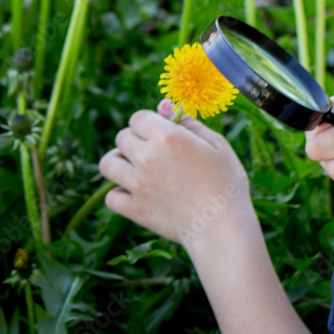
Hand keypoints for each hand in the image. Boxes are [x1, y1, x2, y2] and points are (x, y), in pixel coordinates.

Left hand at [99, 99, 254, 246]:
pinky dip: (119, 194)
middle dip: (134, 141)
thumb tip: (164, 106)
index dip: (148, 123)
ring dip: (119, 163)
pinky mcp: (135, 209)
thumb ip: (189, 123)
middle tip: (153, 153)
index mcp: (167, 136)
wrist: (222, 227)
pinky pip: (111, 196)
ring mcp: (138, 184)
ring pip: (107, 163)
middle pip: (121, 138)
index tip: (159, 133)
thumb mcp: (217, 145)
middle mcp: (147, 157)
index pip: (137, 118)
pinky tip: (136, 194)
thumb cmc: (226, 183)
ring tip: (135, 169)